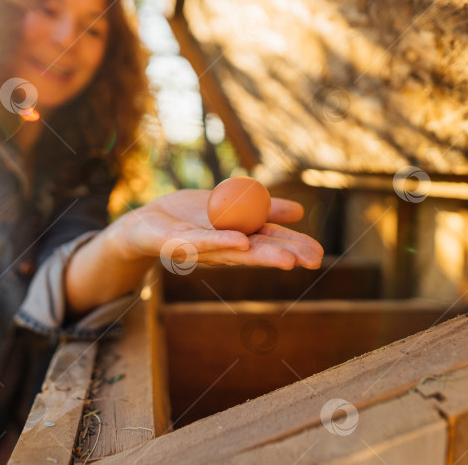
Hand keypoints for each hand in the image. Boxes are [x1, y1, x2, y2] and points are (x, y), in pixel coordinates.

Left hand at [116, 189, 323, 269]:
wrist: (146, 223)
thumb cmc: (189, 217)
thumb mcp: (231, 206)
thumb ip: (263, 209)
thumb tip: (300, 212)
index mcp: (238, 237)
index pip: (271, 242)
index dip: (295, 247)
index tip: (320, 254)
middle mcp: (224, 248)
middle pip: (259, 251)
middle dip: (286, 255)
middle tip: (313, 261)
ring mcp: (203, 248)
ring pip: (237, 252)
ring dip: (262, 256)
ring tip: (288, 260)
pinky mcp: (179, 244)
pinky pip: (203, 243)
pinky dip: (222, 242)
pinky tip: (241, 242)